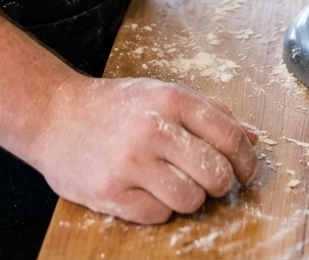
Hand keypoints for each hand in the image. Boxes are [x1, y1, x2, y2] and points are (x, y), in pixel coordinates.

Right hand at [33, 74, 258, 223]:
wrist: (55, 114)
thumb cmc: (115, 106)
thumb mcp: (163, 94)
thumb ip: (209, 113)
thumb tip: (252, 138)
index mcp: (171, 99)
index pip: (229, 136)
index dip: (245, 160)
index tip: (245, 172)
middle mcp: (153, 128)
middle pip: (215, 174)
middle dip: (220, 184)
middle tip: (209, 181)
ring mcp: (131, 162)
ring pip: (190, 200)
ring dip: (189, 198)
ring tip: (173, 182)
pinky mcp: (112, 192)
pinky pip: (158, 215)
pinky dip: (158, 207)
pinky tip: (144, 189)